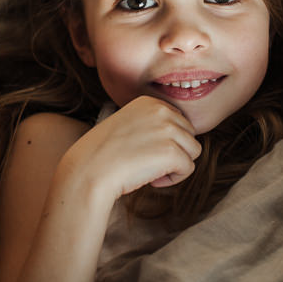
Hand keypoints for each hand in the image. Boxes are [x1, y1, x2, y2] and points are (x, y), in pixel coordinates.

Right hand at [61, 96, 201, 200]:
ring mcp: (168, 129)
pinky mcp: (172, 151)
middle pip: (189, 135)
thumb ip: (153, 124)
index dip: (166, 141)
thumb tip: (180, 137)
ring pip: (193, 151)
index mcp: (149, 101)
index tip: (144, 150)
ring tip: (151, 170)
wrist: (89, 171)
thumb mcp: (128, 125)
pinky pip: (188, 168)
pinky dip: (173, 179)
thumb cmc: (104, 155)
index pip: (179, 121)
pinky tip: (152, 180)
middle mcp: (161, 110)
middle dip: (174, 152)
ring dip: (175, 165)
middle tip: (148, 162)